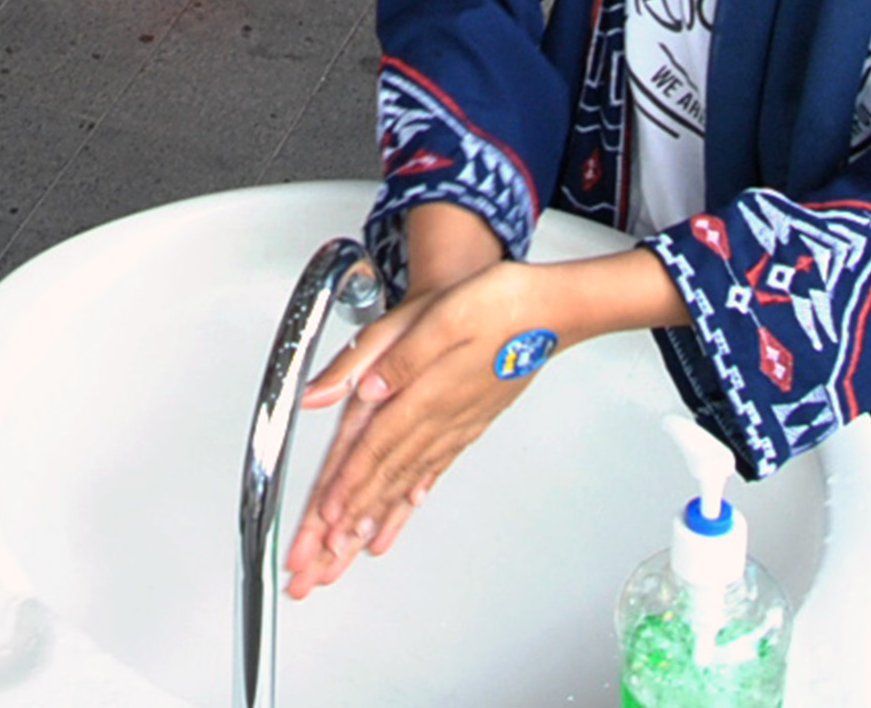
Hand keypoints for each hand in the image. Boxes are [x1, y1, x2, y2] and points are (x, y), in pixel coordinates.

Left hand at [284, 258, 559, 599]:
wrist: (552, 312)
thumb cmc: (499, 305)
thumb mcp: (438, 315)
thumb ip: (388, 355)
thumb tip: (350, 387)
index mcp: (424, 395)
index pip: (374, 450)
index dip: (347, 487)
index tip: (324, 522)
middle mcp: (437, 422)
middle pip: (380, 481)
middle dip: (344, 526)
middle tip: (318, 565)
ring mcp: (453, 428)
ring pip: (400, 487)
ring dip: (366, 524)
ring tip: (341, 558)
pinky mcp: (464, 426)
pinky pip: (426, 475)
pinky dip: (405, 504)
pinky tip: (391, 524)